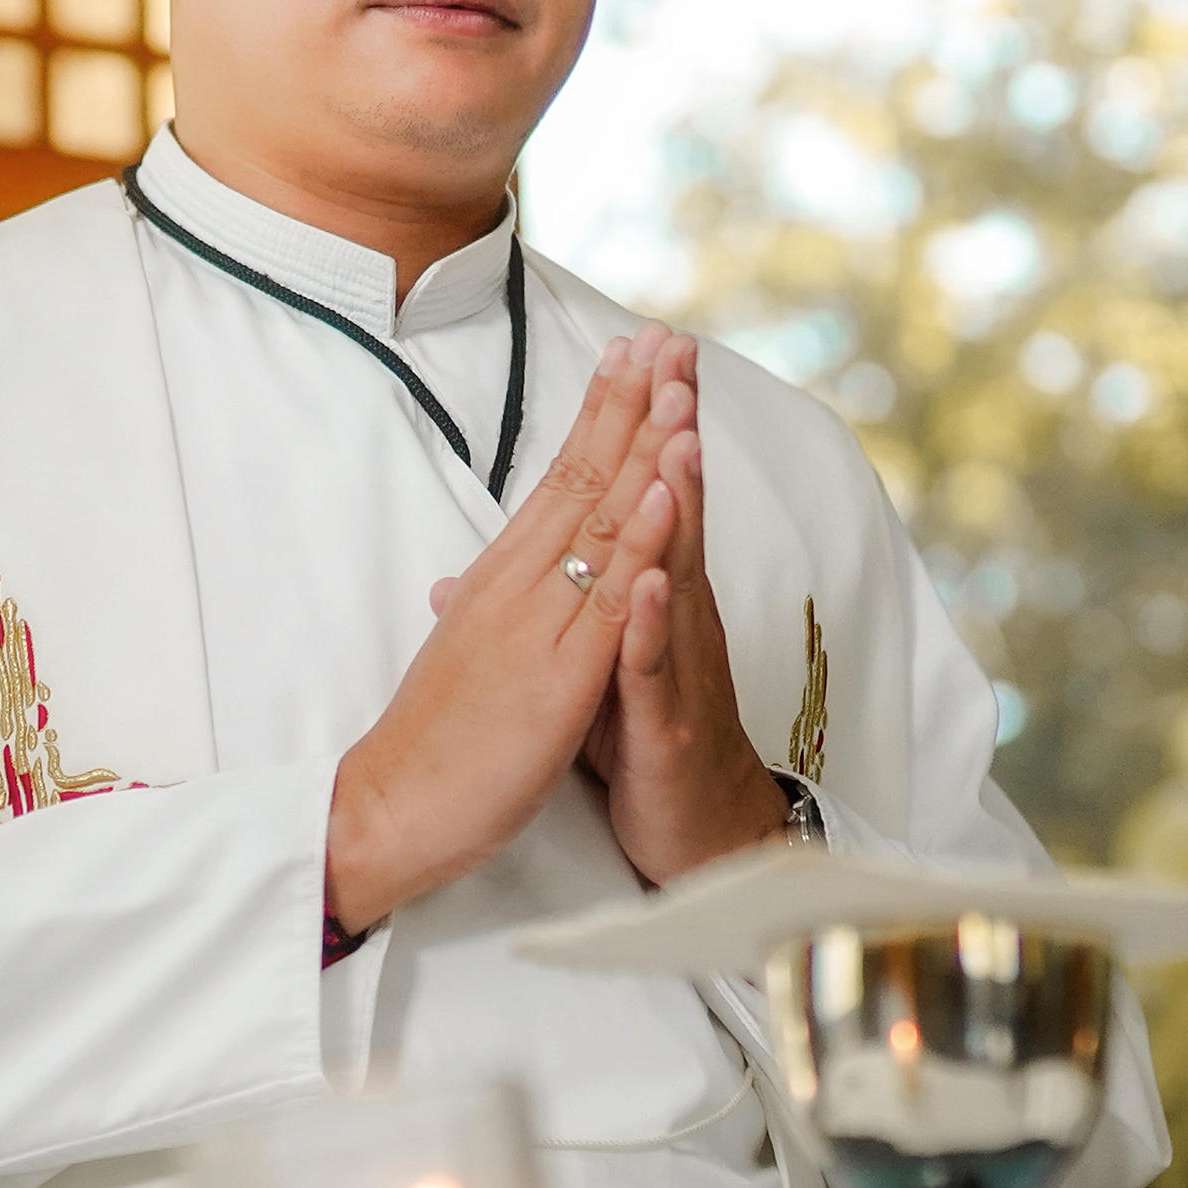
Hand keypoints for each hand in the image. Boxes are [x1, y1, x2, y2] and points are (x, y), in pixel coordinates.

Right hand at [326, 338, 681, 934]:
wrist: (389, 807)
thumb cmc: (433, 742)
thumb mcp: (467, 655)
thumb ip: (481, 607)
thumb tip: (474, 576)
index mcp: (502, 580)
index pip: (559, 478)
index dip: (599, 415)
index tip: (630, 355)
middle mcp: (519, 585)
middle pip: (581, 476)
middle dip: (627, 402)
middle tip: (661, 334)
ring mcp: (538, 624)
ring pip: (598, 520)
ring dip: (641, 446)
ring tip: (675, 382)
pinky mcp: (557, 675)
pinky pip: (606, 598)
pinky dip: (637, 538)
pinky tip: (663, 489)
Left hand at [578, 329, 792, 884]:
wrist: (694, 841)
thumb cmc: (641, 748)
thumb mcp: (589, 664)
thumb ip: (566, 602)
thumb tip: (493, 568)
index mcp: (642, 597)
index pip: (640, 494)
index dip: (638, 423)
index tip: (636, 346)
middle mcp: (670, 620)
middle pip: (669, 511)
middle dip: (671, 431)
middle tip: (675, 352)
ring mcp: (674, 670)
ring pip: (675, 577)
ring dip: (676, 507)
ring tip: (676, 438)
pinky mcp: (666, 728)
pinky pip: (655, 670)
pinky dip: (652, 623)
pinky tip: (650, 580)